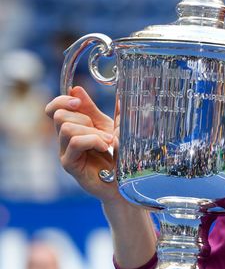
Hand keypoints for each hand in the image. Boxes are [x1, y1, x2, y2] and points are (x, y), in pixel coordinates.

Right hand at [44, 86, 121, 203]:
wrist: (127, 180)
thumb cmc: (120, 155)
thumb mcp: (113, 127)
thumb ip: (104, 109)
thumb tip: (91, 88)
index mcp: (75, 127)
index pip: (54, 109)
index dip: (62, 100)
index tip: (78, 100)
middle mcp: (66, 140)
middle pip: (59, 115)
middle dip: (83, 117)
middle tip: (102, 131)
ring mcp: (66, 152)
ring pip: (67, 128)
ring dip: (92, 131)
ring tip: (107, 143)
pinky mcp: (70, 165)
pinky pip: (74, 142)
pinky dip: (93, 140)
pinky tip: (105, 148)